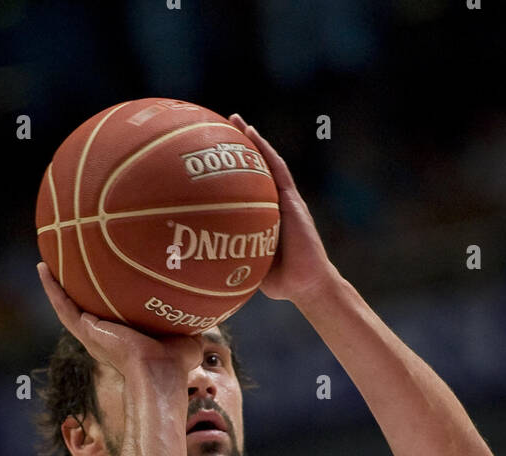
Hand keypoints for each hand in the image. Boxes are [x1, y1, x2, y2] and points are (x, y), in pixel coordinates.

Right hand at [36, 262, 204, 381]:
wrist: (159, 371)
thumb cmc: (175, 362)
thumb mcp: (186, 335)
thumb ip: (190, 321)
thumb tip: (208, 310)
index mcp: (125, 338)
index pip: (112, 316)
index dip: (106, 300)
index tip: (102, 283)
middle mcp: (105, 337)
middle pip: (87, 309)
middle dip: (78, 290)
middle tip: (68, 268)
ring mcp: (93, 334)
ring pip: (69, 306)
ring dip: (57, 285)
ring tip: (46, 262)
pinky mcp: (86, 330)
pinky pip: (63, 306)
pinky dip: (51, 288)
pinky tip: (43, 267)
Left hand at [227, 115, 336, 308]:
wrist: (306, 285)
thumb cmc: (280, 281)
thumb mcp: (249, 266)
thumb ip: (231, 257)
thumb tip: (198, 262)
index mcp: (262, 216)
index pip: (244, 188)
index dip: (230, 171)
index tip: (210, 155)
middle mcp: (273, 204)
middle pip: (254, 170)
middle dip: (238, 148)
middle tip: (217, 126)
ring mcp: (285, 200)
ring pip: (267, 163)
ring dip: (252, 140)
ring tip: (235, 120)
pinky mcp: (293, 201)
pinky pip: (278, 171)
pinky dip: (266, 151)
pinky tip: (253, 135)